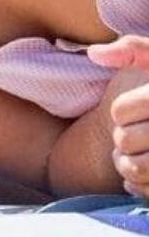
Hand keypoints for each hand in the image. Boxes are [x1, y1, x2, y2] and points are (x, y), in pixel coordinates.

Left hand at [89, 35, 148, 196]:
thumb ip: (132, 48)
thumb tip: (95, 54)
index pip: (120, 111)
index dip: (122, 109)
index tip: (134, 107)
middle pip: (124, 140)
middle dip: (123, 136)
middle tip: (136, 131)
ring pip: (136, 168)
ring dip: (126, 161)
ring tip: (136, 151)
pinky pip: (147, 190)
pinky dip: (137, 183)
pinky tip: (145, 170)